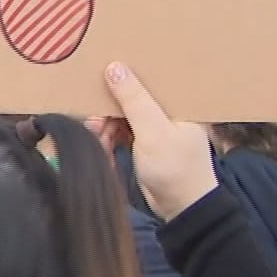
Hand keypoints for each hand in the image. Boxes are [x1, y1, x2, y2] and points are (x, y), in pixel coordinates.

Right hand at [86, 62, 216, 221]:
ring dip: (107, 124)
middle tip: (94, 117)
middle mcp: (169, 108)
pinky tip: (104, 146)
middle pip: (133, 94)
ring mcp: (157, 125)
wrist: (182, 209)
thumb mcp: (153, 131)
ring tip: (97, 136)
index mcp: (180, 99)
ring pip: (124, 113)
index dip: (128, 70)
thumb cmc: (176, 169)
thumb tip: (115, 67)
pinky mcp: (146, 141)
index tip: (102, 69)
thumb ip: (134, 99)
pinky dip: (111, 136)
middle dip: (110, 105)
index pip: (153, 74)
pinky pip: (122, 130)